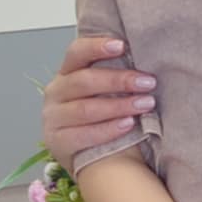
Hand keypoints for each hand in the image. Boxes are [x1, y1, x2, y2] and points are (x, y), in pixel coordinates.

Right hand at [43, 36, 156, 171]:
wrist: (99, 156)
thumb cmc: (107, 115)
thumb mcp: (108, 91)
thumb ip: (117, 73)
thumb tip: (146, 56)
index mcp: (67, 73)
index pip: (76, 53)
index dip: (97, 47)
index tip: (122, 45)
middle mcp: (55, 92)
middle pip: (84, 81)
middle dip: (119, 80)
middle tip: (148, 82)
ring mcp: (53, 118)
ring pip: (85, 109)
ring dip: (119, 105)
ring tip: (146, 104)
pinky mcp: (57, 142)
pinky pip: (83, 135)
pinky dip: (109, 129)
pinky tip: (129, 124)